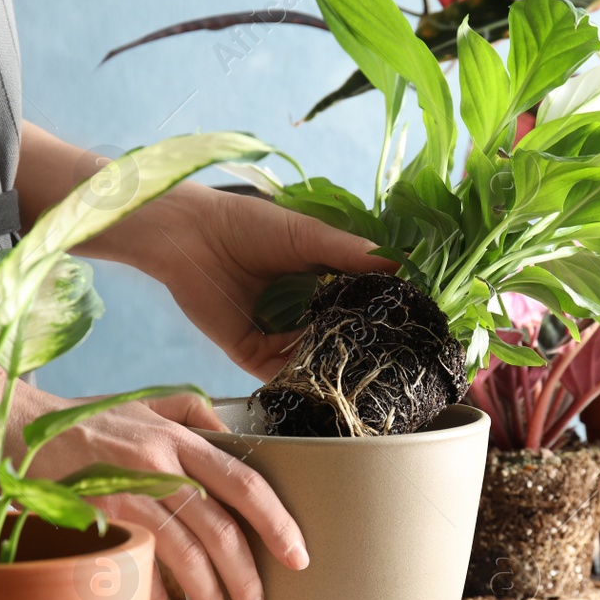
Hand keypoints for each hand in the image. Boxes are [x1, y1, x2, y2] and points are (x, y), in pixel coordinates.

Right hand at [13, 384, 306, 599]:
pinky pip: (136, 562)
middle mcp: (157, 460)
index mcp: (178, 436)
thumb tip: (232, 441)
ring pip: (183, 550)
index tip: (298, 555)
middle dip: (247, 573)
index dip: (276, 520)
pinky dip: (150, 590)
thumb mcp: (145, 404)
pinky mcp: (95, 513)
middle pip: (219, 525)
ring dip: (207, 592)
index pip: (244, 480)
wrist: (17, 426)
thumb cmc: (85, 423)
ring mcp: (125, 488)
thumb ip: (192, 414)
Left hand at [87, 185, 395, 379]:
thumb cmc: (248, 224)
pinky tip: (323, 373)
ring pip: (311, 359)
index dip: (378, 316)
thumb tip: (400, 265)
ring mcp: (275, 334)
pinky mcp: (250, 352)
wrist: (191, 236)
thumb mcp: (308, 235)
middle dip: (358, 347)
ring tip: (363, 371)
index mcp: (315, 282)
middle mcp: (299, 312)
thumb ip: (350, 253)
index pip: (355, 306)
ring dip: (332, 364)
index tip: (408, 326)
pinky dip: (301, 374)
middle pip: (335, 338)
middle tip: (393, 358)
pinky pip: (281, 372)